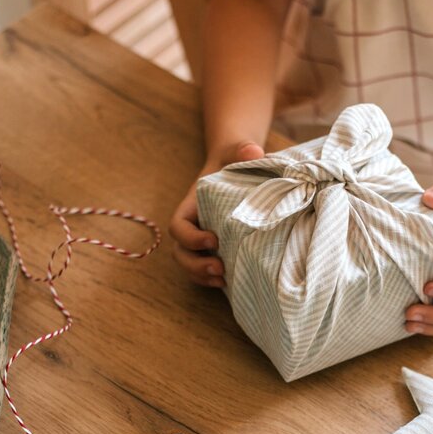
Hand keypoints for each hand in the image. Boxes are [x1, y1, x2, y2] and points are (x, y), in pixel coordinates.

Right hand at [170, 141, 265, 286]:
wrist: (237, 168)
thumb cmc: (234, 160)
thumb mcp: (236, 152)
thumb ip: (242, 150)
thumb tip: (254, 152)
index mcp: (191, 206)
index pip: (178, 227)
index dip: (190, 238)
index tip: (214, 239)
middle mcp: (192, 226)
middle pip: (180, 252)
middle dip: (195, 264)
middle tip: (219, 268)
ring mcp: (201, 240)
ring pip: (189, 265)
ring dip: (202, 276)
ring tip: (224, 280)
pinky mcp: (214, 249)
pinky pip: (204, 269)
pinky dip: (212, 279)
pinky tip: (230, 283)